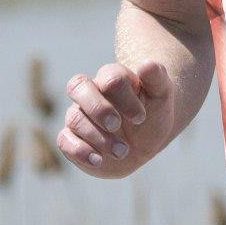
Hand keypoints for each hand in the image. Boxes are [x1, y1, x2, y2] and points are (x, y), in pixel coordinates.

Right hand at [56, 60, 173, 179]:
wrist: (144, 143)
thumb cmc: (151, 114)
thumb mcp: (161, 96)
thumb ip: (157, 78)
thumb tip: (147, 64)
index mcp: (111, 78)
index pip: (110, 79)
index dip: (125, 99)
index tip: (141, 118)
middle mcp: (90, 93)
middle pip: (78, 86)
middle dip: (98, 108)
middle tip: (117, 126)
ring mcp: (79, 115)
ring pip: (74, 118)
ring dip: (98, 137)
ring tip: (122, 151)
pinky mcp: (72, 139)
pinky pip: (64, 140)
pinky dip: (79, 151)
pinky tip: (98, 160)